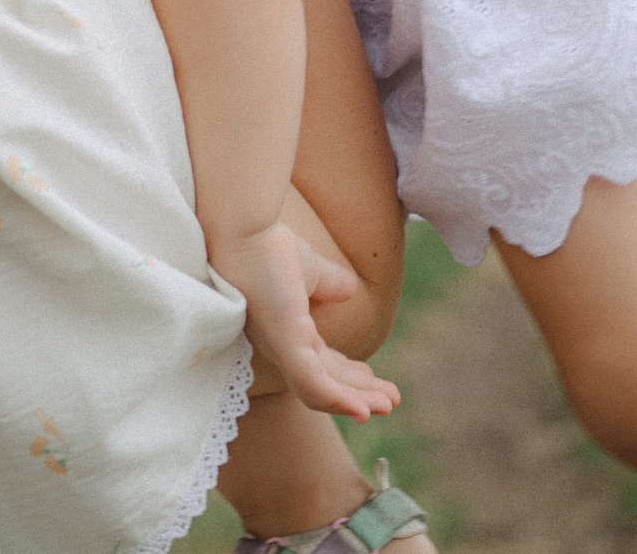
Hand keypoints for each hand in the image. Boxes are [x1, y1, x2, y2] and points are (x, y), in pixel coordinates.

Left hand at [210, 222, 400, 421]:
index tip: (373, 378)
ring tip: (386, 406)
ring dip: (353, 402)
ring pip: (318, 391)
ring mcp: (279, 346)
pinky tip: (363, 411)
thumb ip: (329, 283)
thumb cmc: (265, 245)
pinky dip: (337, 400)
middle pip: (323, 383)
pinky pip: (310, 382)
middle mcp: (280, 345)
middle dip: (358, 394)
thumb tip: (349, 288)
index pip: (319, 364)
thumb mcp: (310, 270)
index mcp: (287, 331)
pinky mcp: (284, 341)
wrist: (245, 226)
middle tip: (391, 402)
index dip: (347, 375)